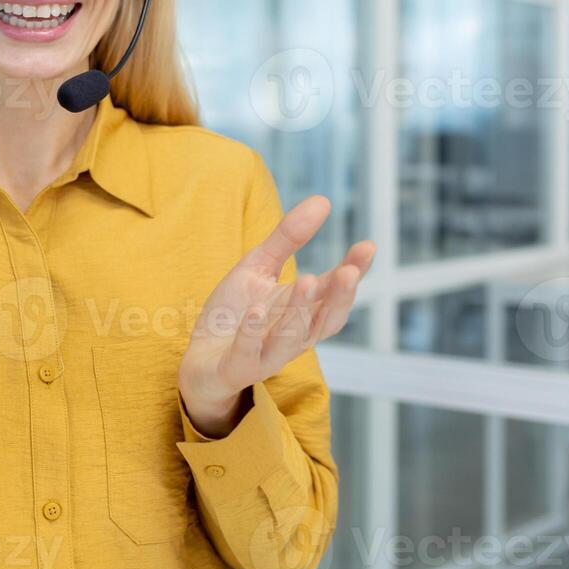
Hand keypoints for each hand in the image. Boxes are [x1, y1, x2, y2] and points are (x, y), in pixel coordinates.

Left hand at [178, 196, 374, 436]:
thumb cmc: (236, 312)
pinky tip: (256, 311)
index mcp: (304, 313)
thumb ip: (288, 238)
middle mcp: (293, 337)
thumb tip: (323, 200)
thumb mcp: (259, 267)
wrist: (200, 360)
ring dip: (300, 311)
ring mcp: (266, 355)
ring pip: (290, 338)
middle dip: (339, 298)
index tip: (368, 247)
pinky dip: (252, 334)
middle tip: (348, 272)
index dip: (354, 273)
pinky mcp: (236, 368)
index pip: (336, 294)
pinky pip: (247, 354)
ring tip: (308, 280)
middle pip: (324, 321)